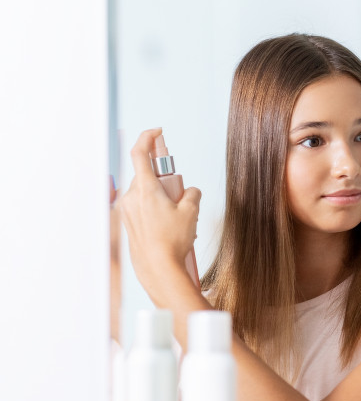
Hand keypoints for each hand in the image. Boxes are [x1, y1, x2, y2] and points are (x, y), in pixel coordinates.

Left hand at [117, 128, 201, 304]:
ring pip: (145, 192)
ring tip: (177, 216)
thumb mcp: (191, 212)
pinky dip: (156, 209)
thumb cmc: (171, 242)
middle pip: (147, 175)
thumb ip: (193, 193)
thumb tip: (191, 191)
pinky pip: (142, 207)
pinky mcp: (128, 223)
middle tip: (180, 192)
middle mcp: (132, 196)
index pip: (140, 153)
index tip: (157, 133)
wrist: (158, 268)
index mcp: (145, 189)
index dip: (148, 138)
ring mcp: (127, 210)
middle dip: (164, 179)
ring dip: (161, 196)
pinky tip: (169, 225)